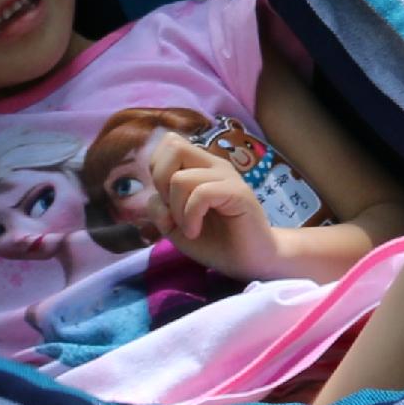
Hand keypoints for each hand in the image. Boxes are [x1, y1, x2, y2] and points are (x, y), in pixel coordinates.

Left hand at [146, 139, 283, 280]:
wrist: (249, 261)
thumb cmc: (216, 242)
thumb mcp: (176, 228)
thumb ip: (160, 210)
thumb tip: (154, 197)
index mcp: (200, 167)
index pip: (169, 143)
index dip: (157, 169)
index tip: (167, 200)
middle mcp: (213, 164)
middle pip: (173, 146)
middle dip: (161, 179)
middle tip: (173, 208)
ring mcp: (227, 176)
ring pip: (181, 177)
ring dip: (176, 209)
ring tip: (189, 227)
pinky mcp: (238, 192)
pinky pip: (201, 193)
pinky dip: (190, 216)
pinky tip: (195, 231)